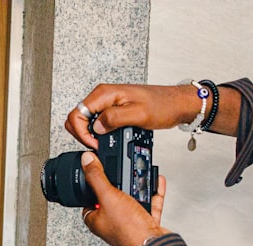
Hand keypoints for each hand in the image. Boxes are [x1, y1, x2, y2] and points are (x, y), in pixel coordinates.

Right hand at [66, 83, 199, 147]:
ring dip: (89, 135)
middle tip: (97, 145)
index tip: (95, 143)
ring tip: (104, 142)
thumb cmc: (162, 105)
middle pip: (76, 117)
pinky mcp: (112, 109)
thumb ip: (114, 119)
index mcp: (104, 94)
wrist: (176, 104)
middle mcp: (103, 96)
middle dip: (82, 135)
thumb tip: (96, 127)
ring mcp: (107, 103)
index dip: (82, 133)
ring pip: (84, 121)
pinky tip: (109, 138)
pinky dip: (98, 133)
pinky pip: (96, 122)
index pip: (77, 114)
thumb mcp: (138, 114)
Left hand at [78, 151, 169, 245]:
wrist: (153, 244)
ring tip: (139, 174)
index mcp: (96, 220)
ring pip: (132, 200)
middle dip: (119, 184)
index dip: (91, 187)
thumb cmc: (128, 229)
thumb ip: (97, 177)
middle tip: (121, 172)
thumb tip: (87, 161)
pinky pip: (149, 204)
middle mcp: (111, 223)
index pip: (88, 200)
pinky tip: (156, 181)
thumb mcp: (108, 196)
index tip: (96, 174)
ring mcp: (129, 223)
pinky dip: (152, 192)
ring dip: (137, 186)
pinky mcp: (145, 223)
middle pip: (112, 198)